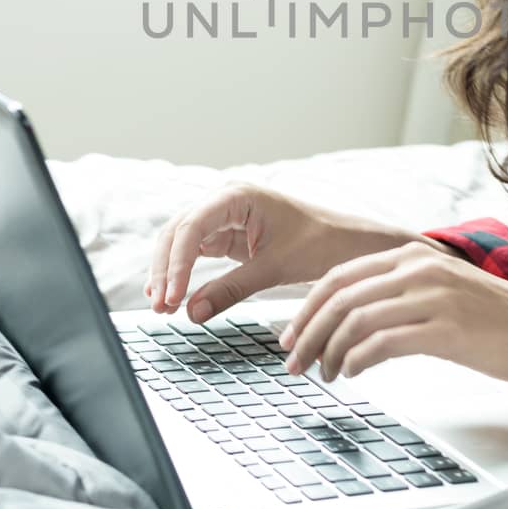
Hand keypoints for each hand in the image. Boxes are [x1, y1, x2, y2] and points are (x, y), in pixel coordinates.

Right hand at [144, 182, 380, 322]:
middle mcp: (225, 200)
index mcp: (238, 195)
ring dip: (169, 272)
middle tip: (160, 307)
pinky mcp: (228, 235)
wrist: (347, 244)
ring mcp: (224, 217)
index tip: (172, 296)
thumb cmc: (320, 244)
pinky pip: (195, 251)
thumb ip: (230, 289)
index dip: (176, 263)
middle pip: (178, 231)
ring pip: (181, 241)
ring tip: (161, 306)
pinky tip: (172, 295)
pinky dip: (182, 272)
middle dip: (166, 269)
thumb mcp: (274, 268)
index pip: (192, 226)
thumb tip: (192, 313)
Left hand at [276, 240, 507, 385]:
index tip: (291, 334)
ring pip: (355, 320)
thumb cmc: (495, 319)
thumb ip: (400, 292)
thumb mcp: (442, 289)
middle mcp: (417, 268)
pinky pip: (382, 343)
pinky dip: (357, 360)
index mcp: (411, 255)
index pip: (340, 276)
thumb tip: (351, 318)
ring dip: (330, 352)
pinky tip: (353, 374)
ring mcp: (431, 297)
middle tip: (293, 362)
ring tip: (324, 375)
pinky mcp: (444, 329)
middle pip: (340, 297)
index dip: (307, 307)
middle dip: (308, 332)